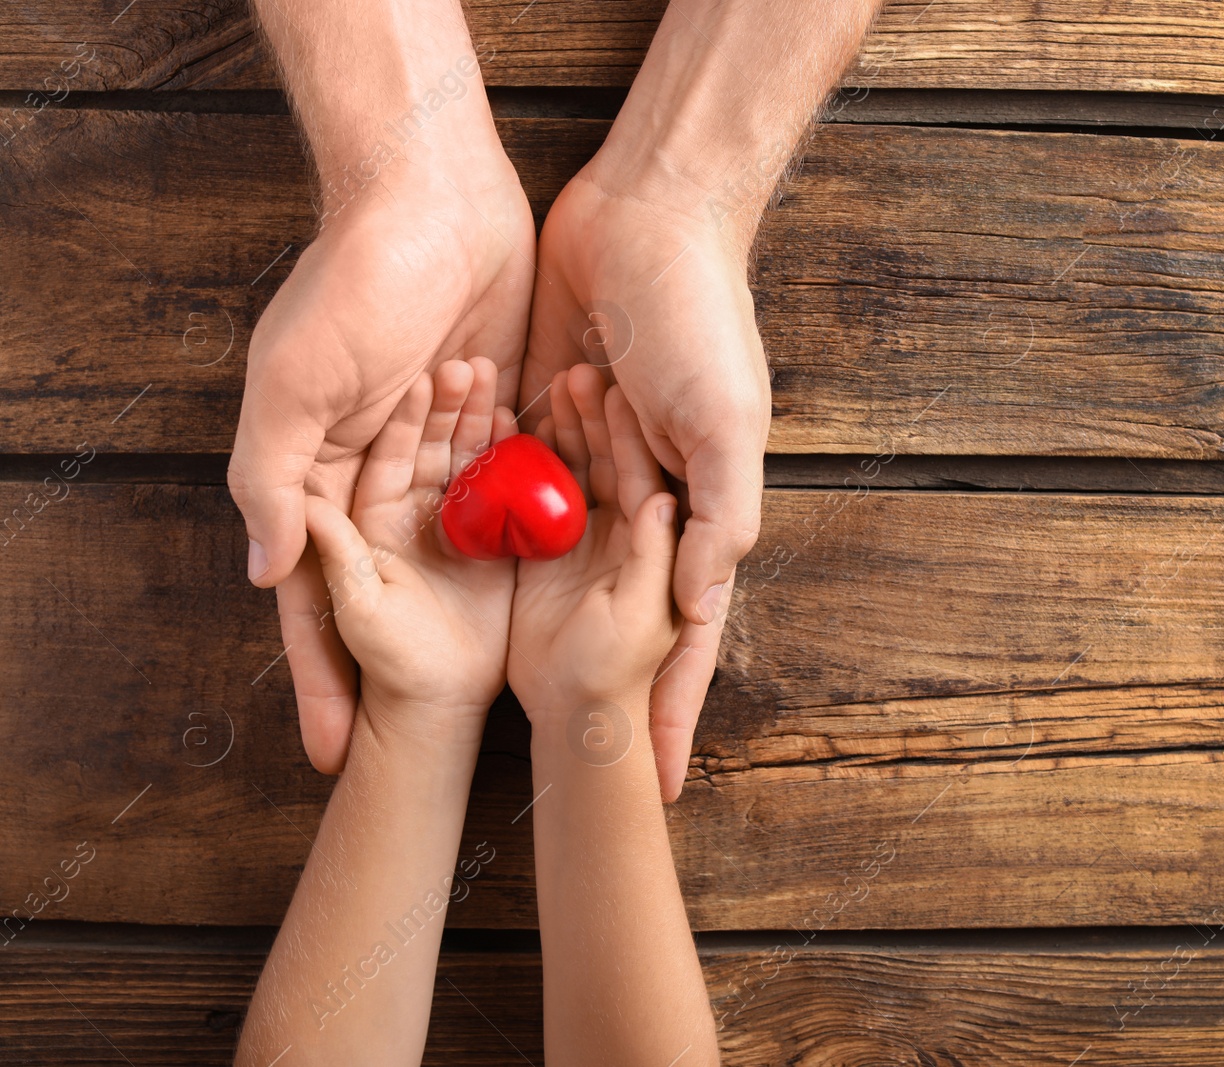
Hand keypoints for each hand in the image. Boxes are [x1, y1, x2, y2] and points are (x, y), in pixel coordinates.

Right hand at [231, 155, 534, 771]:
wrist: (432, 194)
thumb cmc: (349, 285)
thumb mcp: (292, 386)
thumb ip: (273, 481)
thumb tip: (267, 576)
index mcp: (318, 470)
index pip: (314, 598)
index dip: (323, 673)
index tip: (335, 750)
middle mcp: (378, 468)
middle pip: (393, 586)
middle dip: (408, 659)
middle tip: (424, 733)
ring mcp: (443, 445)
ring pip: (461, 542)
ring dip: (478, 599)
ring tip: (508, 680)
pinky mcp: (504, 415)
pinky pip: (517, 488)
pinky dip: (531, 530)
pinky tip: (561, 595)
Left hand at [524, 171, 768, 797]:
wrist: (647, 216)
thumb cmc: (704, 322)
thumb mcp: (728, 425)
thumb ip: (721, 517)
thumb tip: (703, 605)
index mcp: (698, 508)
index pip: (687, 632)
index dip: (674, 705)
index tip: (658, 779)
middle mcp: (645, 496)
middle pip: (616, 609)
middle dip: (592, 674)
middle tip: (570, 745)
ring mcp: (589, 462)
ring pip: (557, 551)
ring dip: (527, 598)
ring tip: (493, 678)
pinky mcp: (540, 421)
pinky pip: (511, 486)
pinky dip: (490, 522)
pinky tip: (451, 578)